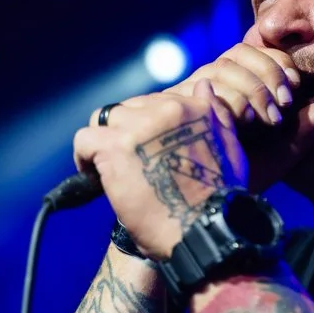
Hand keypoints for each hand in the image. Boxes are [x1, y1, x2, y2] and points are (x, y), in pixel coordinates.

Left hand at [74, 79, 246, 258]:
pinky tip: (94, 175)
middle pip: (130, 108)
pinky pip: (85, 139)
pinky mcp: (115, 147)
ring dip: (105, 141)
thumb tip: (203, 85)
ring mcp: (139, 127)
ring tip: (109, 166)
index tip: (148, 150)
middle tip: (130, 162)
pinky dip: (84, 156)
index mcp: (196, 108)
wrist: (205, 227)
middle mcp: (168, 110)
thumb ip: (215, 114)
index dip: (149, 127)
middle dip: (127, 132)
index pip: (157, 101)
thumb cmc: (220, 196)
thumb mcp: (228, 146)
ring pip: (105, 119)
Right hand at [167, 43, 313, 191]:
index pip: (255, 54)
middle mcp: (211, 84)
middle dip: (265, 74)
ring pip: (219, 67)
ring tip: (264, 120)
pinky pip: (199, 90)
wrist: (200, 205)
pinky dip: (223, 101)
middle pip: (236, 53)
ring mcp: (190, 93)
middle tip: (283, 103)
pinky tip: (236, 123)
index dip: (276, 62)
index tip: (294, 85)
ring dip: (249, 88)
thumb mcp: (276, 157)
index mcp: (235, 86)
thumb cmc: (237, 180)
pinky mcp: (174, 107)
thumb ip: (300, 134)